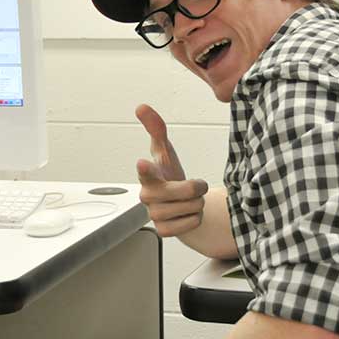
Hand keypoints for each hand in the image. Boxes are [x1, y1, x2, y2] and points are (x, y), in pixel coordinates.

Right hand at [135, 104, 208, 237]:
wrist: (178, 202)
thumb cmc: (169, 174)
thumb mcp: (166, 151)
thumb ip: (155, 128)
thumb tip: (141, 107)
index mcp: (148, 175)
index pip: (147, 171)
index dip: (146, 168)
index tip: (142, 162)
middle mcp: (148, 195)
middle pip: (187, 191)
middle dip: (197, 188)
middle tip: (192, 187)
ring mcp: (154, 214)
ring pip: (192, 208)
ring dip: (197, 204)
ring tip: (187, 201)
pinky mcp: (163, 231)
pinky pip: (190, 224)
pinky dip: (194, 220)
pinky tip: (185, 215)